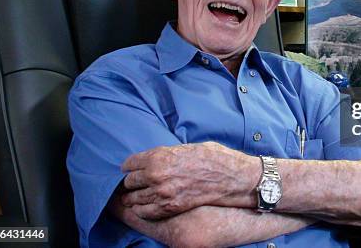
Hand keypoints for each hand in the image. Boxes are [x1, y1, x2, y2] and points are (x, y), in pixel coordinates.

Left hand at [120, 142, 258, 218]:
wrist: (231, 177)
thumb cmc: (213, 158)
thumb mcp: (186, 147)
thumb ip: (167, 154)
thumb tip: (156, 158)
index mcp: (158, 156)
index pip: (129, 164)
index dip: (131, 166)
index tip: (133, 169)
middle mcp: (155, 175)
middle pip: (129, 182)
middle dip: (134, 182)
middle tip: (139, 183)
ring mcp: (162, 193)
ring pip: (134, 199)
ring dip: (137, 197)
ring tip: (141, 195)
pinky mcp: (170, 208)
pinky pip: (144, 212)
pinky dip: (143, 209)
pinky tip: (149, 205)